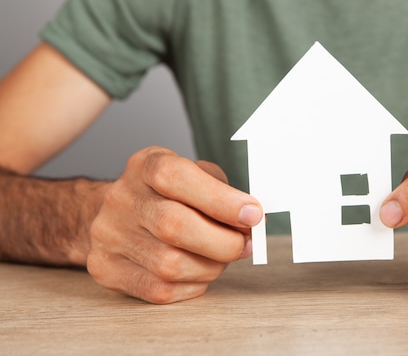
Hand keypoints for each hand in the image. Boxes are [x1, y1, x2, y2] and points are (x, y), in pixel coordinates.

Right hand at [87, 147, 262, 303]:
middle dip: (223, 241)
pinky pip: (160, 289)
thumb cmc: (166, 195)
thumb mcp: (193, 175)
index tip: (253, 214)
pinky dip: (192, 285)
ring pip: (170, 264)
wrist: (112, 214)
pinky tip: (200, 272)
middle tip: (244, 244)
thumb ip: (223, 192)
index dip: (221, 199)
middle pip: (174, 226)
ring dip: (211, 266)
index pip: (177, 177)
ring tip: (221, 258)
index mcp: (146, 166)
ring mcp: (110, 235)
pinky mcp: (107, 269)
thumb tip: (252, 220)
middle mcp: (122, 198)